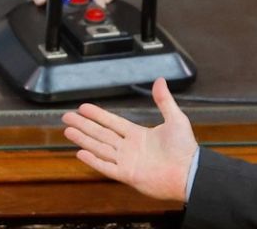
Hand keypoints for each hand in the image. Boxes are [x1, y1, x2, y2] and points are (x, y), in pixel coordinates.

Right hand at [62, 77, 197, 202]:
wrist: (189, 172)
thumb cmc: (185, 148)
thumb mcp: (175, 119)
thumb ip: (164, 101)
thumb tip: (160, 80)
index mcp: (138, 135)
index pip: (112, 122)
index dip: (97, 114)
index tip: (83, 107)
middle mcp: (129, 148)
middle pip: (101, 134)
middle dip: (83, 125)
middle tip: (67, 117)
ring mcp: (127, 162)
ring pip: (99, 148)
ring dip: (83, 139)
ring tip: (67, 131)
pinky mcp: (127, 175)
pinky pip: (106, 167)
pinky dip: (93, 161)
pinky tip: (80, 152)